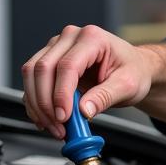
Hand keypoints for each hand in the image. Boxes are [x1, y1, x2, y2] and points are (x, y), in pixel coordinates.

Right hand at [21, 24, 156, 138]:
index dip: (61, 94)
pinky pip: (33, 81)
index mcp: (92, 38)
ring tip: (54, 126)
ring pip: (32, 74)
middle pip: (43, 68)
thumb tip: (83, 111)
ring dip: (37, 105)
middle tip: (59, 126)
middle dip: (46, 103)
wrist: (134, 68)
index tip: (64, 117)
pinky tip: (47, 120)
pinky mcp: (50, 60)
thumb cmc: (133, 70)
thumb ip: (105, 97)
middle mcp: (70, 38)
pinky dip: (35, 103)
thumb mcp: (127, 85)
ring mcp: (57, 47)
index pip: (67, 65)